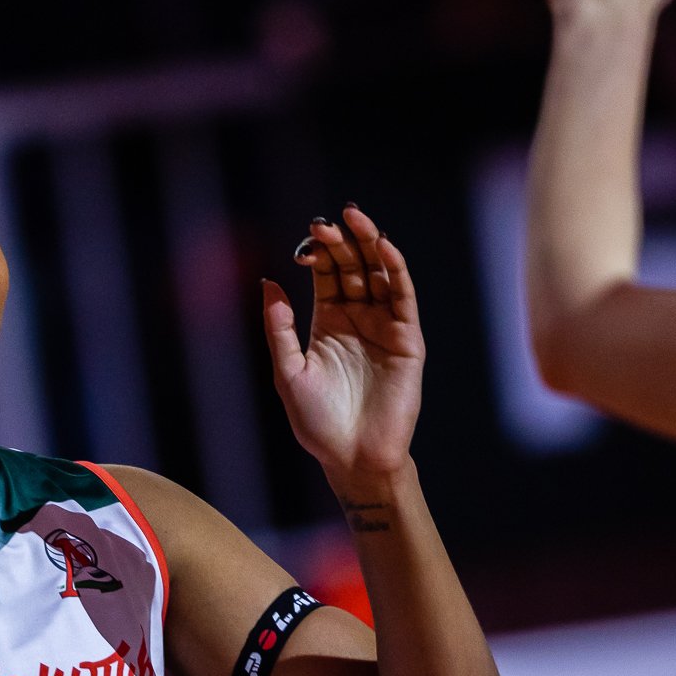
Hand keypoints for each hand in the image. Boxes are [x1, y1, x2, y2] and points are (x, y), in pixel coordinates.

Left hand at [266, 206, 423, 490]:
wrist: (352, 457)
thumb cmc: (317, 422)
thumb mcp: (288, 371)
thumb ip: (279, 328)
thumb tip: (269, 282)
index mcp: (328, 323)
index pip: (327, 275)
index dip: (319, 253)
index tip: (307, 240)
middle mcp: (358, 319)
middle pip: (353, 267)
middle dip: (342, 242)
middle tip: (326, 222)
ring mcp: (384, 326)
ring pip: (379, 274)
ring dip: (369, 244)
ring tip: (355, 218)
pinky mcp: (407, 339)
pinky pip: (403, 296)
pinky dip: (395, 269)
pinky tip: (383, 246)